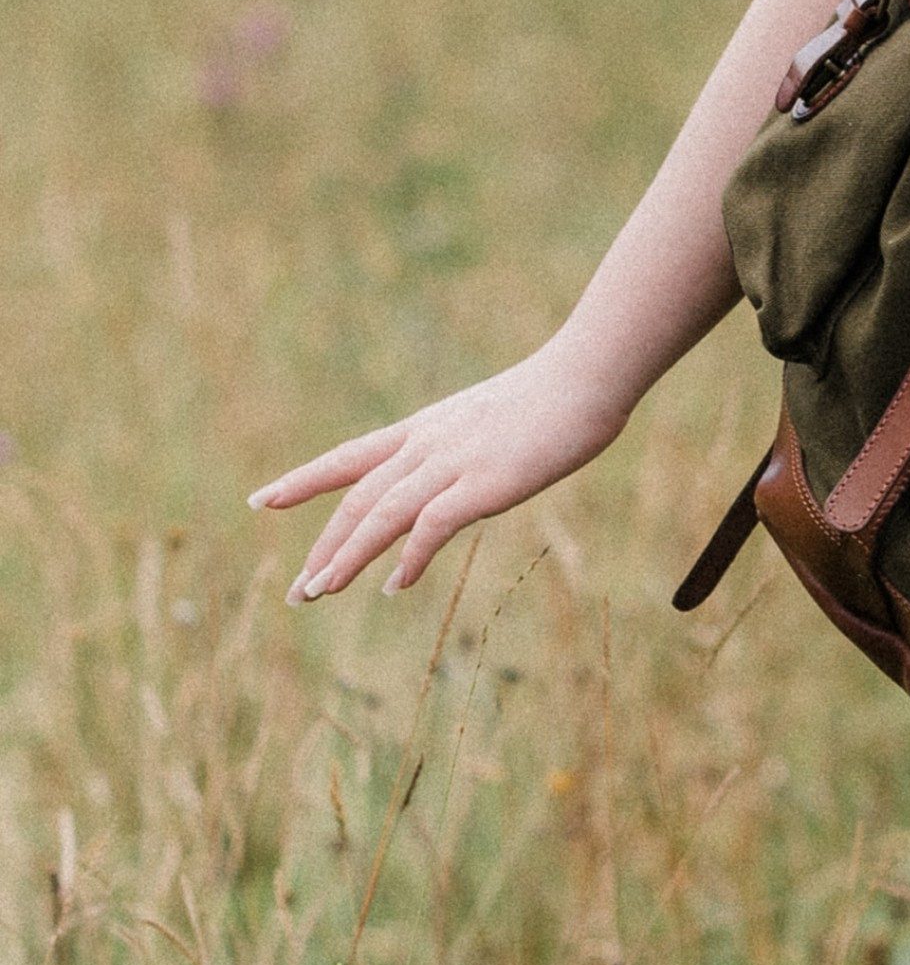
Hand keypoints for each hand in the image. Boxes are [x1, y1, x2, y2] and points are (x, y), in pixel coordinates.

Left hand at [249, 336, 631, 599]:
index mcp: (429, 426)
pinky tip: (394, 585)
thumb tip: (467, 471)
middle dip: (325, 544)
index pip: (351, 455)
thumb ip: (471, 444)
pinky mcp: (483, 482)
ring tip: (320, 592)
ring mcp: (454, 461)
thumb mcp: (496, 417)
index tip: (264, 500)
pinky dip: (408, 558)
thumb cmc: (557, 392)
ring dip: (346, 556)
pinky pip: (430, 526)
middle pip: (358, 496)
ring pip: (381, 514)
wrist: (589, 372)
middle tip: (300, 591)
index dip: (305, 480)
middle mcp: (429, 443)